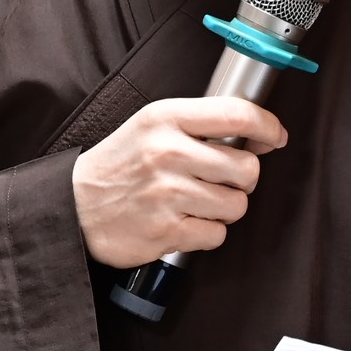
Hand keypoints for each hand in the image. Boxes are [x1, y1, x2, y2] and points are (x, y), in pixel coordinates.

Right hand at [73, 96, 286, 267]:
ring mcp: (168, 194)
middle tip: (220, 180)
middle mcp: (169, 153)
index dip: (268, 126)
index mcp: (166, 118)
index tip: (275, 137)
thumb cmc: (119, 164)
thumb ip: (200, 124)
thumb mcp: (152, 125)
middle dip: (242, 179)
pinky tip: (185, 222)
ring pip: (237, 205)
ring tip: (197, 203)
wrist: (74, 206)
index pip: (237, 115)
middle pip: (247, 169)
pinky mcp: (167, 230)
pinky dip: (207, 233)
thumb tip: (258, 136)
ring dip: (224, 208)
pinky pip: (217, 235)